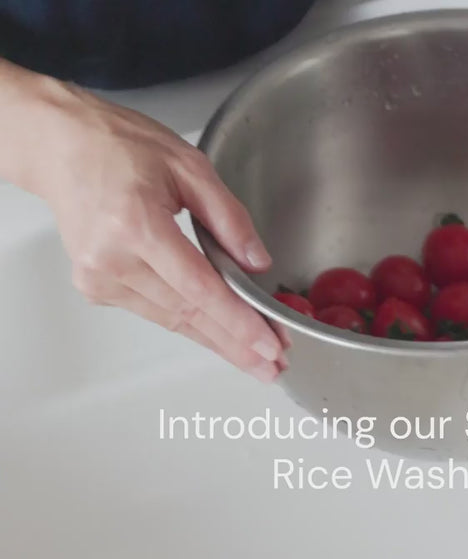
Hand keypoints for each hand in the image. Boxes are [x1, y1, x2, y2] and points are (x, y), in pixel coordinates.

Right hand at [4, 67, 287, 382]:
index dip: (239, 323)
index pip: (200, 289)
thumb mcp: (188, 165)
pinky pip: (156, 312)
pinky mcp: (97, 288)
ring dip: (218, 340)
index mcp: (136, 225)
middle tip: (273, 366)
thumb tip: (257, 264)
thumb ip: (228, 217)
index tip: (269, 345)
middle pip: (189, 314)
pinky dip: (190, 323)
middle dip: (237, 343)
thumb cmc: (118, 146)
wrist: (59, 146)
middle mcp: (113, 259)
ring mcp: (101, 278)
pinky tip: (218, 335)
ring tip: (255, 358)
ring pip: (174, 320)